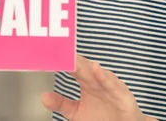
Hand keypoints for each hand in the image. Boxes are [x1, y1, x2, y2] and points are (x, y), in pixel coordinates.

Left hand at [41, 55, 155, 120]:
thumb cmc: (102, 117)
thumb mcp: (77, 113)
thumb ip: (62, 104)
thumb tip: (43, 97)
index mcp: (87, 82)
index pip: (74, 69)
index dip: (64, 62)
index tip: (52, 54)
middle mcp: (98, 81)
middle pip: (84, 68)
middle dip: (73, 60)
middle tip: (62, 51)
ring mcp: (110, 86)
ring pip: (98, 73)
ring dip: (87, 65)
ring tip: (76, 60)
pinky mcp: (121, 94)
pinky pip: (112, 84)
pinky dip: (105, 77)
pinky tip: (97, 69)